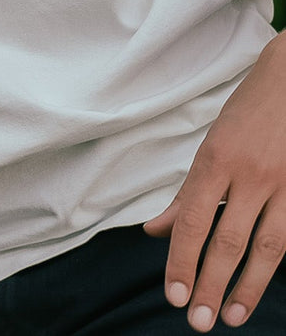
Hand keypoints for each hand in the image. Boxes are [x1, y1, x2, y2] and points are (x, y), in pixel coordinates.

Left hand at [144, 34, 285, 330]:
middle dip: (209, 284)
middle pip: (226, 241)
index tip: (174, 295)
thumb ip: (187, 193)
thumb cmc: (247, 114)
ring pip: (266, 247)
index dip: (181, 261)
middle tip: (197, 321)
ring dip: (246, 287)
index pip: (192, 221)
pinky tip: (262, 285)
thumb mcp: (210, 145)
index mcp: (215, 161)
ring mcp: (284, 185)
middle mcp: (249, 175)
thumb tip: (156, 230)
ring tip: (229, 316)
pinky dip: (277, 264)